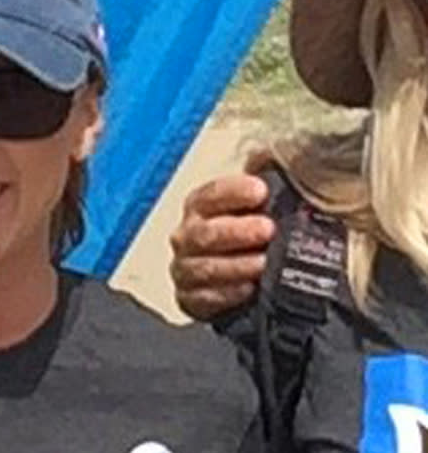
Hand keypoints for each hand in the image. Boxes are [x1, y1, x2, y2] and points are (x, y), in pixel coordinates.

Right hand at [169, 174, 275, 319]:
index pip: (210, 195)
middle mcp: (187, 236)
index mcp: (200, 207)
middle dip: (237, 231)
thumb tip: (266, 152)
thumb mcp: (264, 204)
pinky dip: (227, 294)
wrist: (249, 280)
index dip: (233, 192)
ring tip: (264, 264)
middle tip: (268, 229)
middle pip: (204, 233)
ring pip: (204, 267)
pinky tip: (248, 289)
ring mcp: (186, 269)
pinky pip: (203, 299)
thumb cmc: (254, 237)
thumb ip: (266, 175)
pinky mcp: (189, 299)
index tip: (260, 190)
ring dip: (236, 266)